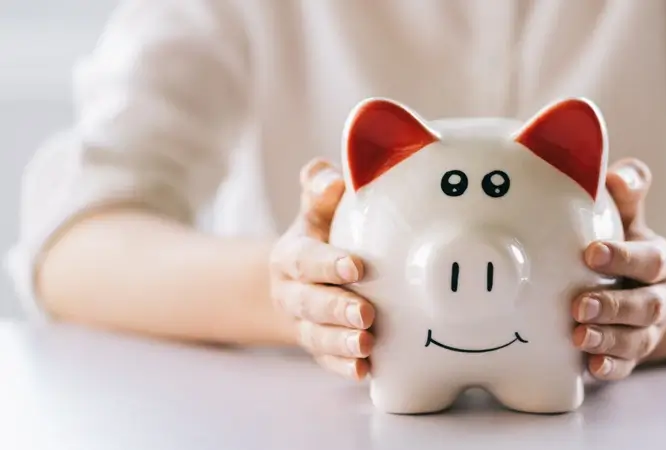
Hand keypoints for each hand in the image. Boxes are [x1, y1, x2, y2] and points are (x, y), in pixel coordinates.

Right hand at [270, 158, 374, 380]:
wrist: (298, 277)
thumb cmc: (320, 235)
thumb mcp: (315, 211)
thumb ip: (320, 189)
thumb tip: (334, 178)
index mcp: (291, 254)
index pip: (305, 258)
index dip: (327, 263)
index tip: (356, 266)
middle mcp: (292, 292)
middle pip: (310, 302)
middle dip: (337, 308)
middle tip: (367, 313)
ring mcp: (303, 323)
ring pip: (316, 335)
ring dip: (340, 341)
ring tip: (366, 344)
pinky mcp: (317, 347)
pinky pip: (326, 360)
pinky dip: (343, 366)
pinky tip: (364, 371)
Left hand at [572, 158, 665, 380]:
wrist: (645, 290)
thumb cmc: (626, 246)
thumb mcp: (630, 219)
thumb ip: (626, 193)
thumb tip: (614, 174)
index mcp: (659, 261)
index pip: (647, 259)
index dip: (623, 257)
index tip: (590, 253)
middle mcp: (660, 298)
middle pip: (644, 306)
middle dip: (613, 307)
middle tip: (578, 305)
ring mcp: (648, 330)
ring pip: (635, 340)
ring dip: (608, 340)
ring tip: (578, 336)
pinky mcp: (633, 354)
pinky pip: (626, 366)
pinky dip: (610, 368)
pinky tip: (590, 368)